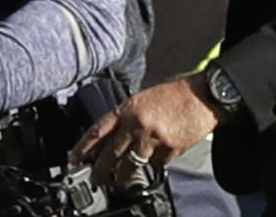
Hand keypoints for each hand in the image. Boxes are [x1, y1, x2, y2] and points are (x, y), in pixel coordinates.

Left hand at [69, 75, 221, 187]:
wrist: (202, 96)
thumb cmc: (173, 95)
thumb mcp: (144, 100)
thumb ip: (128, 117)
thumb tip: (114, 137)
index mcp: (128, 108)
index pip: (99, 130)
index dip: (84, 146)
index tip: (74, 159)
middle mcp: (137, 123)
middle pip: (112, 153)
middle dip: (100, 170)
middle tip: (94, 181)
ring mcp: (153, 138)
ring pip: (132, 164)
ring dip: (125, 174)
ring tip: (121, 179)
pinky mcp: (169, 149)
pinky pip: (157, 164)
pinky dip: (156, 162)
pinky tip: (160, 153)